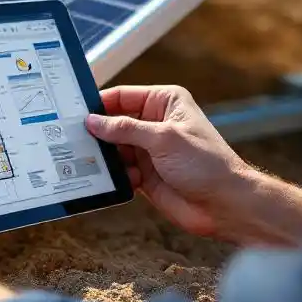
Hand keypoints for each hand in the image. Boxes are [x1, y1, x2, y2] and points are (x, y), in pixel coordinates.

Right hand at [85, 85, 250, 238]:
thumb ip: (125, 129)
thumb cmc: (206, 164)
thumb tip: (94, 121)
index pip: (122, 96)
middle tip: (76, 140)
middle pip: (113, 122)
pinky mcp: (144, 174)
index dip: (100, 103)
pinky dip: (115, 175)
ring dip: (106, 157)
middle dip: (98, 133)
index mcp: (164, 103)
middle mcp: (155, 123)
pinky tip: (121, 180)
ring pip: (113, 148)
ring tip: (95, 163)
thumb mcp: (163, 139)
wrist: (225, 205)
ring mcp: (148, 150)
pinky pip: (119, 170)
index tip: (76, 112)